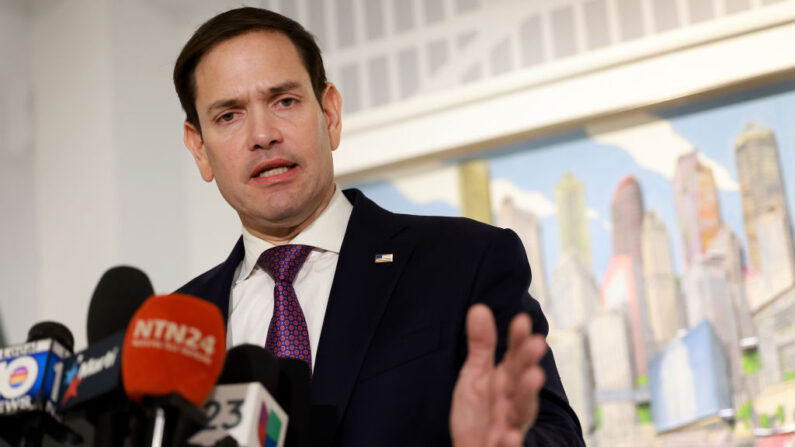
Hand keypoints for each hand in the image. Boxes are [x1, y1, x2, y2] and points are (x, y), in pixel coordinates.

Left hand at [450, 304, 546, 446]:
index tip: (521, 320)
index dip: (518, 340)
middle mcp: (513, 403)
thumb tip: (479, 307)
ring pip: (522, 412)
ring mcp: (509, 427)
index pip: (515, 358)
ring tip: (533, 376)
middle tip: (536, 343)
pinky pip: (509, 446)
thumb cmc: (479, 414)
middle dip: (528, 363)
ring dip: (527, 395)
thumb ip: (481, 346)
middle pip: (522, 381)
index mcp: (507, 382)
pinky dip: (511, 442)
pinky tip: (510, 435)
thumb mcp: (476, 376)